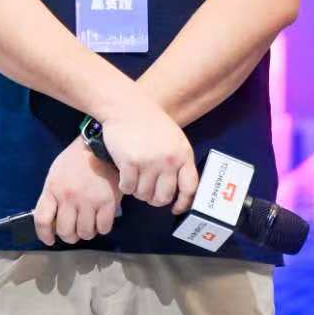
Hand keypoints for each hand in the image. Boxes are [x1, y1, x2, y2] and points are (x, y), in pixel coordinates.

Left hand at [32, 138, 121, 246]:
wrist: (100, 146)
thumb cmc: (75, 161)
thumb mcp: (56, 174)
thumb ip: (52, 196)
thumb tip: (53, 220)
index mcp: (53, 190)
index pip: (42, 220)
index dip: (44, 235)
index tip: (50, 240)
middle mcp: (68, 197)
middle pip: (65, 232)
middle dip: (70, 236)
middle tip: (75, 231)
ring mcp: (88, 201)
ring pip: (85, 233)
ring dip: (87, 233)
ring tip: (89, 223)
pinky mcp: (107, 202)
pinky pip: (104, 228)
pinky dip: (102, 227)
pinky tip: (101, 219)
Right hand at [99, 100, 198, 214]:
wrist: (125, 106)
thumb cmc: (149, 122)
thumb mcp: (173, 138)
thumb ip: (178, 161)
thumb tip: (178, 190)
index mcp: (183, 154)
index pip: (189, 188)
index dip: (183, 203)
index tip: (175, 208)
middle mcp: (169, 160)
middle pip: (163, 196)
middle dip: (154, 199)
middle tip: (147, 193)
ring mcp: (150, 162)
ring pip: (144, 194)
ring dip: (137, 192)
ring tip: (134, 181)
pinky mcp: (130, 162)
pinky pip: (128, 188)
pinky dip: (125, 186)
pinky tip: (124, 176)